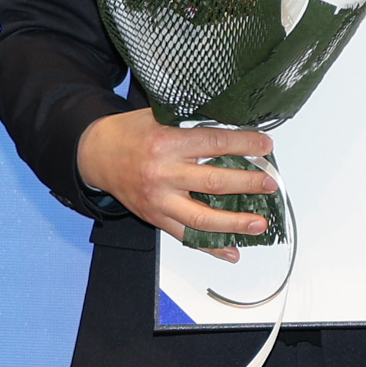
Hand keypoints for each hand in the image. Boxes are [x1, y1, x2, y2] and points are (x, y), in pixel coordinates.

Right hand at [74, 108, 276, 259]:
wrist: (95, 154)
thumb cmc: (132, 133)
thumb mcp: (160, 115)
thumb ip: (193, 121)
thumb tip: (236, 123)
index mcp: (167, 143)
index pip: (215, 143)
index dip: (244, 145)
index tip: (266, 146)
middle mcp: (162, 174)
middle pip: (213, 182)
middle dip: (247, 184)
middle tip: (270, 185)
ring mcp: (158, 200)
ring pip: (201, 218)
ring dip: (235, 223)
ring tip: (260, 223)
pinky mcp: (154, 217)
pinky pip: (185, 236)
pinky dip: (210, 247)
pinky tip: (231, 251)